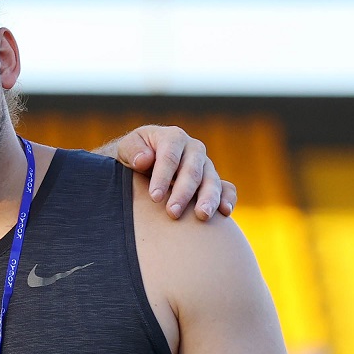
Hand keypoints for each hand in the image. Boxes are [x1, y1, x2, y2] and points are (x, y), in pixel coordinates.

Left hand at [114, 126, 237, 219]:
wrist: (143, 163)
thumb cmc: (133, 156)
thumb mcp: (126, 148)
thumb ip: (132, 151)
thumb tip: (144, 160)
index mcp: (173, 138)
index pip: (170, 157)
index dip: (163, 177)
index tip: (154, 197)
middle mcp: (193, 149)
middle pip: (192, 171)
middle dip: (183, 193)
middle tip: (172, 213)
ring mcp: (205, 166)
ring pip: (211, 180)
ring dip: (208, 199)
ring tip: (202, 215)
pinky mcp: (213, 181)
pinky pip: (226, 188)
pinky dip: (227, 199)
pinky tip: (224, 212)